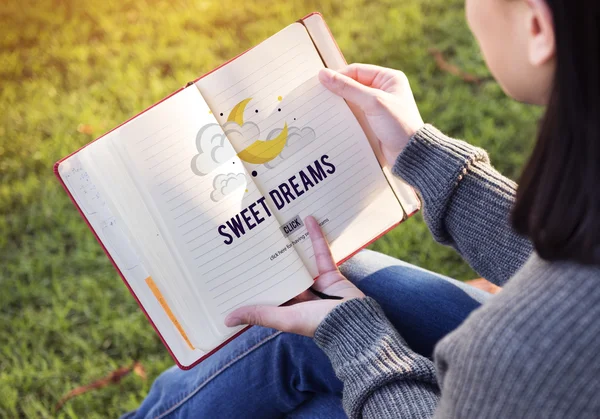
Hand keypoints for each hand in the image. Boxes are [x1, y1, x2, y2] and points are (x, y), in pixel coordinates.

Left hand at [224, 216, 364, 336]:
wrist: (354, 322)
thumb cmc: (317, 324)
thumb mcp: (284, 319)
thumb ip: (259, 314)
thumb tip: (226, 320)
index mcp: (287, 307)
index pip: (267, 290)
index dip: (255, 279)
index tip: (239, 264)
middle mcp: (300, 295)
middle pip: (283, 272)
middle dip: (271, 257)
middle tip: (255, 236)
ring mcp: (316, 283)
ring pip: (300, 260)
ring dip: (292, 244)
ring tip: (278, 225)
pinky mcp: (330, 272)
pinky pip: (320, 252)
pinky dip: (315, 236)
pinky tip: (308, 219)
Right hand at [319, 64, 423, 165]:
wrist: (409, 154)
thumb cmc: (398, 125)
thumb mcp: (373, 102)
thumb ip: (348, 88)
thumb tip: (323, 75)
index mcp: (388, 78)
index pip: (356, 71)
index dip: (339, 76)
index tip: (320, 84)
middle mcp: (383, 90)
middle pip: (352, 86)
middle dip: (337, 92)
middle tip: (318, 98)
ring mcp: (378, 108)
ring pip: (351, 102)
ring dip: (339, 107)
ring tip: (322, 111)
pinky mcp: (373, 123)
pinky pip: (354, 116)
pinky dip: (344, 118)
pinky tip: (333, 122)